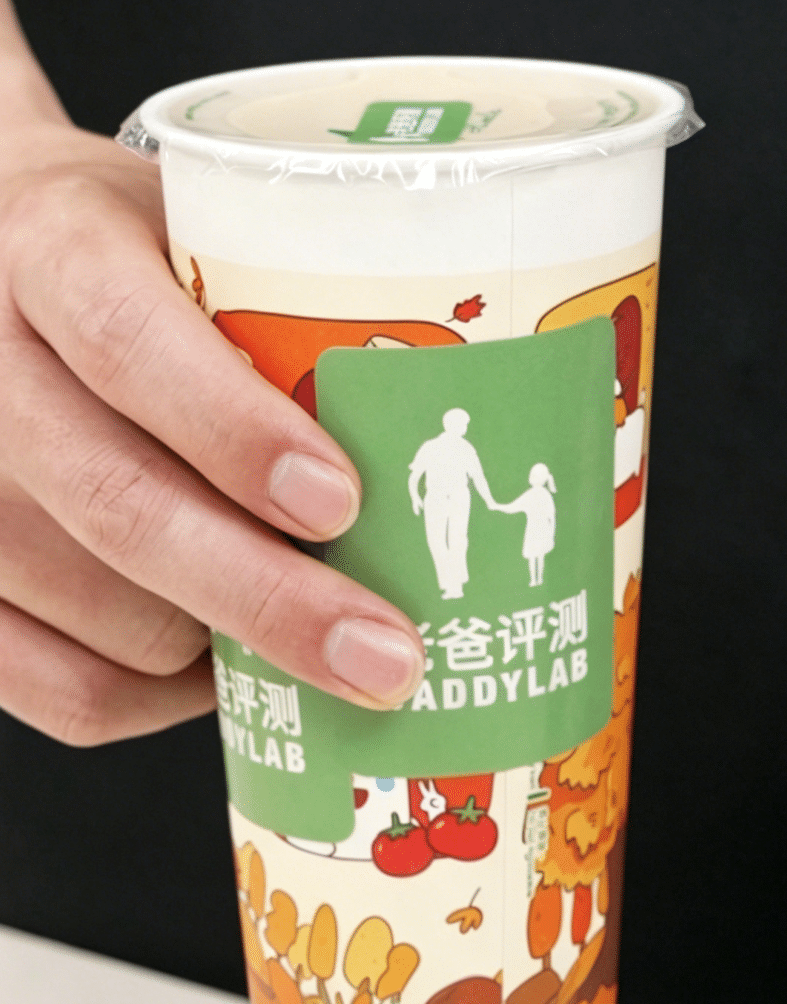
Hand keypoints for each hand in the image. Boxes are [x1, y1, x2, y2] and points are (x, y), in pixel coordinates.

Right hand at [0, 116, 424, 744]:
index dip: (231, 432)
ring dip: (223, 652)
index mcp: (48, 243)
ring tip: (319, 642)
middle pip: (116, 505)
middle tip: (385, 658)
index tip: (340, 505)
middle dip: (268, 599)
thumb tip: (456, 415)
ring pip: (94, 616)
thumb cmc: (139, 266)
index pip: (123, 340)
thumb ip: (287, 306)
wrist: (3, 271)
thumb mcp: (205, 235)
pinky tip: (221, 675)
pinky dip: (155, 702)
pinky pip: (56, 687)